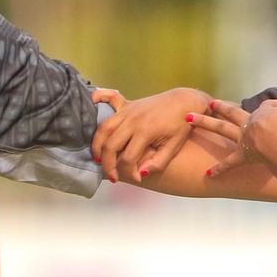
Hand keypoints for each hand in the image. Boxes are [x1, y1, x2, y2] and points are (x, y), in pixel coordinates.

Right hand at [90, 87, 209, 182]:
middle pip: (110, 145)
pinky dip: (99, 98)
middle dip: (108, 164)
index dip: (129, 172)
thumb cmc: (180, 126)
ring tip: (98, 158)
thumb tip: (140, 173)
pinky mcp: (127, 104)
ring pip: (104, 128)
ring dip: (97, 144)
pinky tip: (92, 101)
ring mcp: (128, 110)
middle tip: (112, 177)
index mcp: (145, 131)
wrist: (184, 102)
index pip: (128, 157)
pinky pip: (109, 97)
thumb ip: (158, 162)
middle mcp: (132, 120)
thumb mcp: (174, 147)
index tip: (137, 179)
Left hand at [189, 99, 276, 175]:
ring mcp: (243, 137)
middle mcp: (250, 123)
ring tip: (188, 119)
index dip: (271, 108)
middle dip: (221, 108)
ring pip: (219, 129)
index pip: (266, 108)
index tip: (272, 105)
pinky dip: (219, 169)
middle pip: (232, 113)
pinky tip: (206, 176)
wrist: (274, 135)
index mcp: (265, 115)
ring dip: (203, 124)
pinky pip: (228, 163)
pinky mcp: (241, 153)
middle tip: (209, 103)